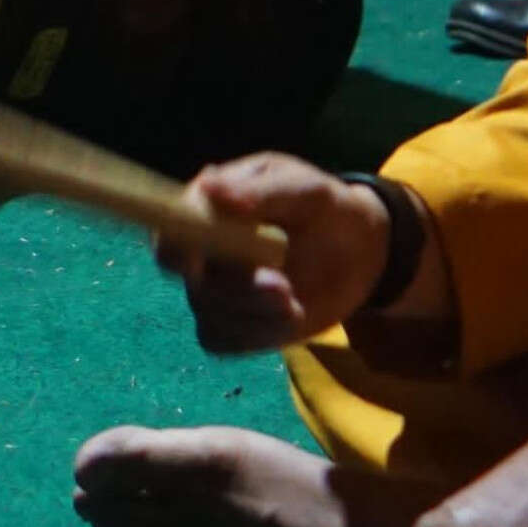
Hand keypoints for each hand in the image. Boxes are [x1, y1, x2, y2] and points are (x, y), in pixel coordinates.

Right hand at [161, 154, 395, 354]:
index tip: (201, 263)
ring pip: (210, 315)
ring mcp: (213, 291)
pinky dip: (259, 334)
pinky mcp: (230, 324)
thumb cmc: (324, 208)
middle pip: (192, 282)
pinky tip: (290, 316)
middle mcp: (200, 252)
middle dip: (238, 290)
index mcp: (207, 208)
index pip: (168, 231)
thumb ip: (260, 192)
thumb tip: (208, 185)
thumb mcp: (305, 191)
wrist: (358, 249)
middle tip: (284, 288)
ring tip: (296, 301)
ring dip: (257, 313)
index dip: (175, 249)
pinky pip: (224, 341)